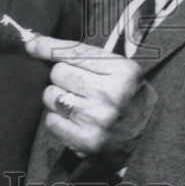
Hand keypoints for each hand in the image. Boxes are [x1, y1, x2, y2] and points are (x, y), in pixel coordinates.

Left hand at [24, 33, 156, 156]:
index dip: (48, 46)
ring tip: (76, 103)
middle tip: (77, 86)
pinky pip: (52, 122)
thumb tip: (35, 43)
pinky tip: (74, 121)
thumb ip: (85, 56)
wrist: (153, 138)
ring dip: (57, 98)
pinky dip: (57, 120)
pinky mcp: (88, 142)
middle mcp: (111, 93)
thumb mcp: (121, 70)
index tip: (32, 44)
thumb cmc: (130, 97)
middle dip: (62, 77)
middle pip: (58, 73)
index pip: (74, 52)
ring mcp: (99, 119)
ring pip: (51, 96)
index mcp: (123, 70)